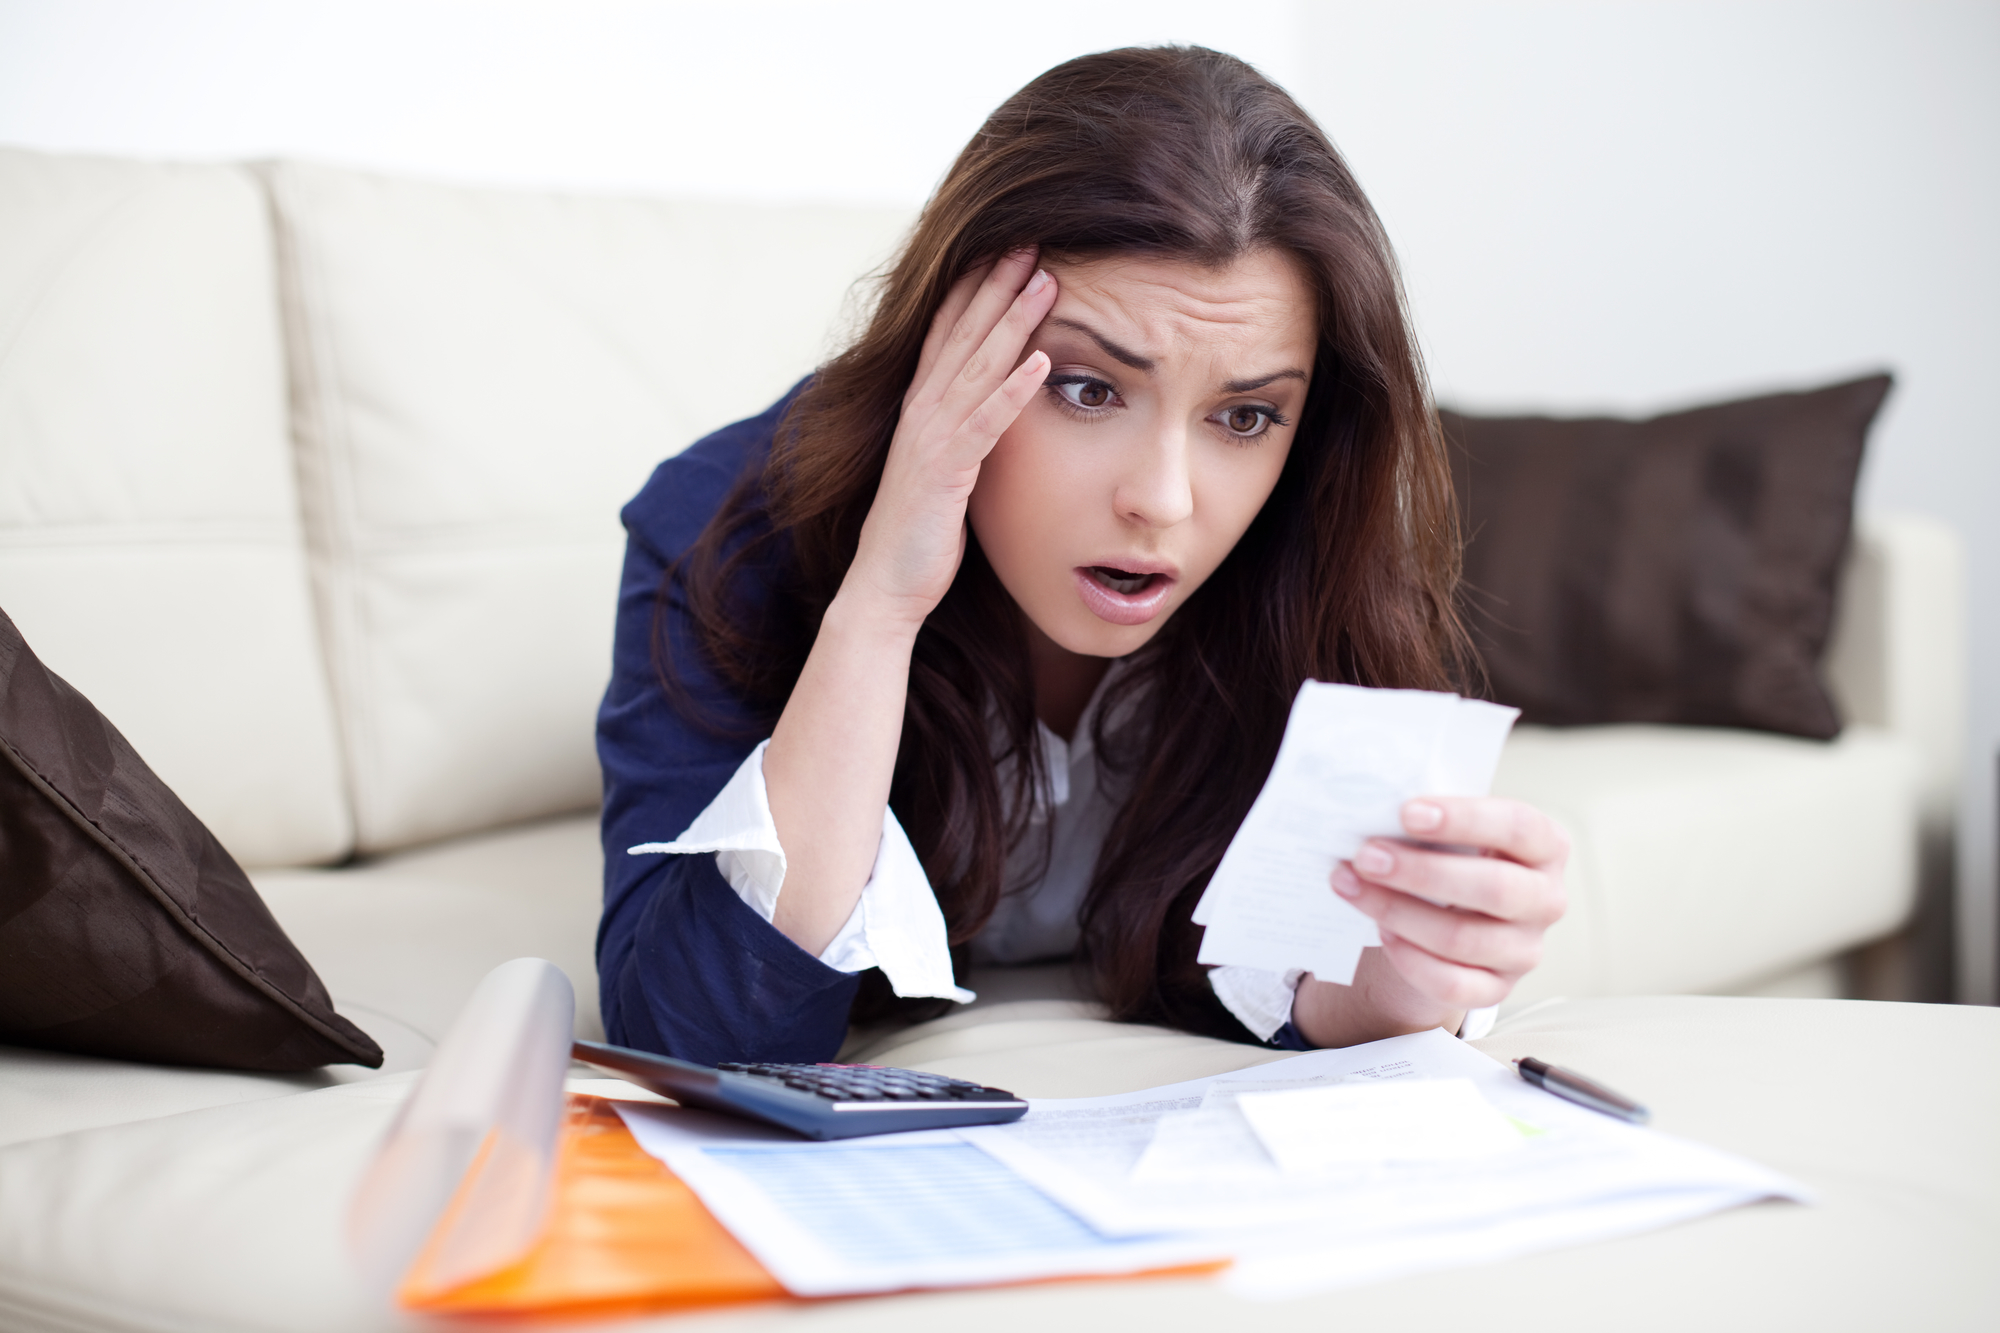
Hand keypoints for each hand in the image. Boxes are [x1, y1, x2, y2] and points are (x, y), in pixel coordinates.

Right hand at [844, 248, 1057, 627]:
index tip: (1007, 246)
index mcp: (921, 406)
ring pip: (978, 367)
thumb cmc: (919, 530)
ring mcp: (931, 439)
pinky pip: (984, 425)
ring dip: (1012, 322)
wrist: (885, 585)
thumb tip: (991, 403)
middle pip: (964, 333)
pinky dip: (1011, 391)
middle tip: (1032, 239)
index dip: (976, 286)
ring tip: (1046, 282)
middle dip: (997, 284)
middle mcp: (922, 412)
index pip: (949, 331)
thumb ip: (962, 428)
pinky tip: (1041, 365)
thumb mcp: (943, 465)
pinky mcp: (945, 473)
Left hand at [1331, 797, 1568, 1013]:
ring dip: (1396, 911)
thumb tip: (1374, 813)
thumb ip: (1431, 821)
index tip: (1406, 812)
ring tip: (1352, 886)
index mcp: (1545, 846)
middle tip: (1365, 856)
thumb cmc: (1454, 857)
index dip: (1463, 819)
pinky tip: (1380, 932)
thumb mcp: (1454, 832)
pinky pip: (1451, 984)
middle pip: (1493, 887)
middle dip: (1420, 871)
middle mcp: (1546, 900)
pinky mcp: (1498, 988)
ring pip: (1461, 938)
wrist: (1453, 915)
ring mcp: (1525, 950)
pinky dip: (1409, 959)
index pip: (1518, 827)